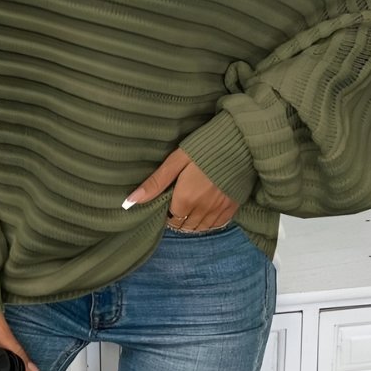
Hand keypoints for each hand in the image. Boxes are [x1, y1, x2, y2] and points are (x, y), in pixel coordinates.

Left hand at [122, 147, 238, 230]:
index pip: (170, 218)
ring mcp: (219, 210)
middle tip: (177, 203)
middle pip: (184, 226)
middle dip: (177, 218)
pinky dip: (209, 222)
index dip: (166, 211)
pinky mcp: (233, 207)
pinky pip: (217, 225)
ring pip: (200, 228)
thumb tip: (131, 201)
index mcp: (185, 198)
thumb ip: (155, 182)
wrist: (240, 141)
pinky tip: (206, 210)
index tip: (168, 200)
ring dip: (192, 222)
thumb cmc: (205, 146)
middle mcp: (202, 209)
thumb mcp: (177, 160)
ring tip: (190, 207)